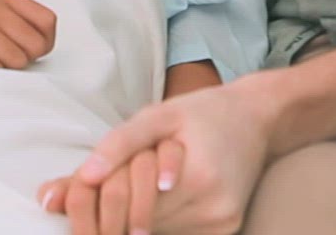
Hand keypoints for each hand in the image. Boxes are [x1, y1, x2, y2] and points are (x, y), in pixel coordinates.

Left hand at [45, 76, 281, 234]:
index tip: (78, 196)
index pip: (132, 204)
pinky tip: (157, 200)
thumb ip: (117, 145)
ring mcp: (223, 225)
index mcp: (199, 177)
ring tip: (134, 189)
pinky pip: (177, 233)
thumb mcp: (158, 115)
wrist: (257, 117)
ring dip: (135, 217)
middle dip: (114, 211)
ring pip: (157, 232)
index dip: (101, 202)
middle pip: (143, 223)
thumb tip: (82, 178)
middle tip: (94, 197)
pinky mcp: (227, 230)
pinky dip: (158, 220)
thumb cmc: (202, 113)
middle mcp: (214, 208)